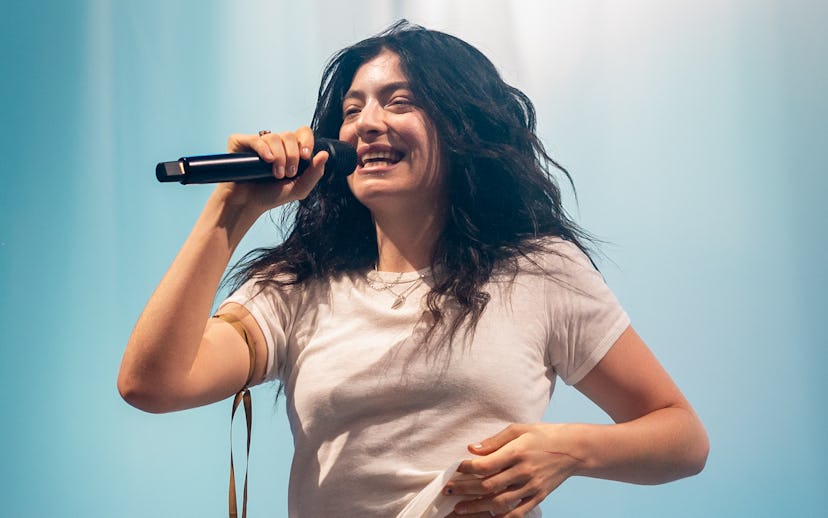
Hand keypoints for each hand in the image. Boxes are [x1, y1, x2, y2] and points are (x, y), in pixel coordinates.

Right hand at [217, 126, 327, 213]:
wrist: (248, 204)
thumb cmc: (271, 196)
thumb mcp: (299, 188)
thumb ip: (314, 173)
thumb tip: (324, 154)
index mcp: (290, 150)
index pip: (303, 133)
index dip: (306, 141)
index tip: (305, 156)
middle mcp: (275, 143)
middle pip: (289, 135)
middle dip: (292, 155)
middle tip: (288, 173)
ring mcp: (258, 142)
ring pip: (274, 137)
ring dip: (279, 157)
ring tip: (276, 174)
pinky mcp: (240, 143)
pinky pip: (256, 139)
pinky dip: (264, 149)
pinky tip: (267, 160)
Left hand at [443, 424, 582, 516]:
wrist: (574, 449)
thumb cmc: (543, 435)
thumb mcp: (518, 429)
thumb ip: (494, 441)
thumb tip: (472, 449)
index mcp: (518, 452)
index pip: (486, 465)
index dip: (467, 469)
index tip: (454, 469)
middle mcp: (524, 472)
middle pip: (489, 486)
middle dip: (465, 490)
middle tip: (448, 491)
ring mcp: (531, 487)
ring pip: (500, 503)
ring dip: (477, 508)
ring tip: (459, 509)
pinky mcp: (538, 497)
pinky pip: (517, 513)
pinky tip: (485, 517)